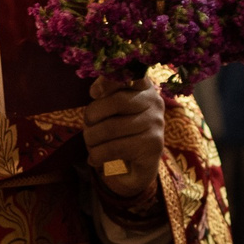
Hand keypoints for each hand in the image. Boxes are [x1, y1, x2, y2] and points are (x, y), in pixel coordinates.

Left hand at [84, 73, 164, 205]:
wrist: (138, 168)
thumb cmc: (120, 132)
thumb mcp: (112, 110)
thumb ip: (106, 94)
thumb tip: (96, 90)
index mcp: (144, 87)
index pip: (132, 75)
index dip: (111, 80)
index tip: (93, 92)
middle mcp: (154, 101)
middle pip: (116, 102)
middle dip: (92, 116)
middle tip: (87, 127)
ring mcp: (156, 123)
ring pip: (112, 127)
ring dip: (91, 139)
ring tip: (90, 144)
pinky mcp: (153, 146)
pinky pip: (115, 148)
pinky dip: (97, 155)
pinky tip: (93, 159)